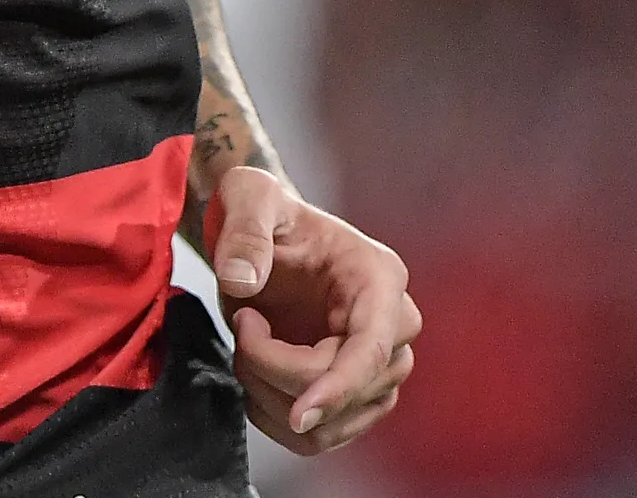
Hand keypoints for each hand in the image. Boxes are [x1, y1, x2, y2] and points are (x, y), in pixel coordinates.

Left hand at [206, 166, 419, 452]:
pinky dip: (276, 420)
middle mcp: (394, 324)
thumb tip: (242, 280)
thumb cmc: (265, 212)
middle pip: (346, 390)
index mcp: (378, 277)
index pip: (373, 349)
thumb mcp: (249, 198)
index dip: (339, 387)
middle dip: (275, 372)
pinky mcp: (356, 394)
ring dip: (272, 400)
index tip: (300, 414)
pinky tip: (254, 377)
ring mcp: (379, 365)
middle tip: (243, 324)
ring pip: (332, 424)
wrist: (263, 236)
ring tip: (247, 345)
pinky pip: (320, 438)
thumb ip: (244, 231)